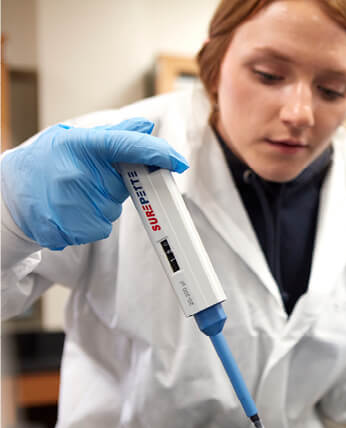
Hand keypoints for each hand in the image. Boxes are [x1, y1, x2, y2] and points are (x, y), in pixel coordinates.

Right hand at [1, 118, 188, 249]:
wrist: (7, 194)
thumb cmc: (45, 162)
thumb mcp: (72, 138)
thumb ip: (114, 134)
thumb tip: (146, 127)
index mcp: (80, 145)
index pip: (129, 146)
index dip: (158, 153)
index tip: (178, 161)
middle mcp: (77, 174)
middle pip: (123, 187)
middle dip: (112, 185)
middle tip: (85, 178)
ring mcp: (72, 204)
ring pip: (111, 211)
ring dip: (99, 205)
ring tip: (70, 195)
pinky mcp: (69, 230)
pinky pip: (98, 229)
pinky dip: (88, 222)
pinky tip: (67, 211)